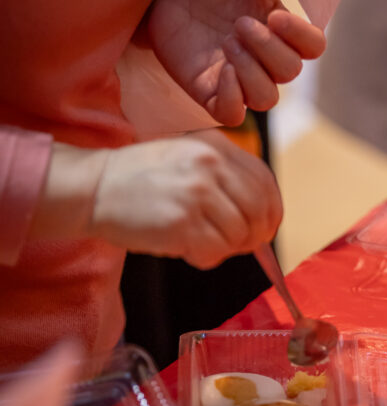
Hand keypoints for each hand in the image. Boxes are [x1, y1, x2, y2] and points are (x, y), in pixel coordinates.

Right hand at [88, 132, 282, 268]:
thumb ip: (224, 178)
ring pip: (239, 235)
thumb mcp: (187, 159)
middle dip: (253, 236)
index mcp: (215, 147)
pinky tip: (188, 251)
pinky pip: (216, 251)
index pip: (265, 182)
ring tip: (199, 244)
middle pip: (259, 211)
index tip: (264, 229)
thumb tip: (261, 218)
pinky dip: (206, 258)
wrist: (95, 188)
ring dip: (224, 249)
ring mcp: (197, 193)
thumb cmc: (140, 181)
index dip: (272, 212)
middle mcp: (210, 165)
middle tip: (236, 246)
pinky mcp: (182, 222)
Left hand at [147, 0, 325, 125]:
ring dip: (251, 71)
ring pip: (266, 98)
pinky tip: (222, 70)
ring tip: (228, 43)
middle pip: (290, 71)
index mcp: (283, 34)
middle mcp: (267, 64)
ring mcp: (241, 82)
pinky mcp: (212, 95)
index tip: (274, 16)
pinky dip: (232, 97)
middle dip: (267, 47)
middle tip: (238, 24)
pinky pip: (232, 115)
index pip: (313, 46)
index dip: (301, 36)